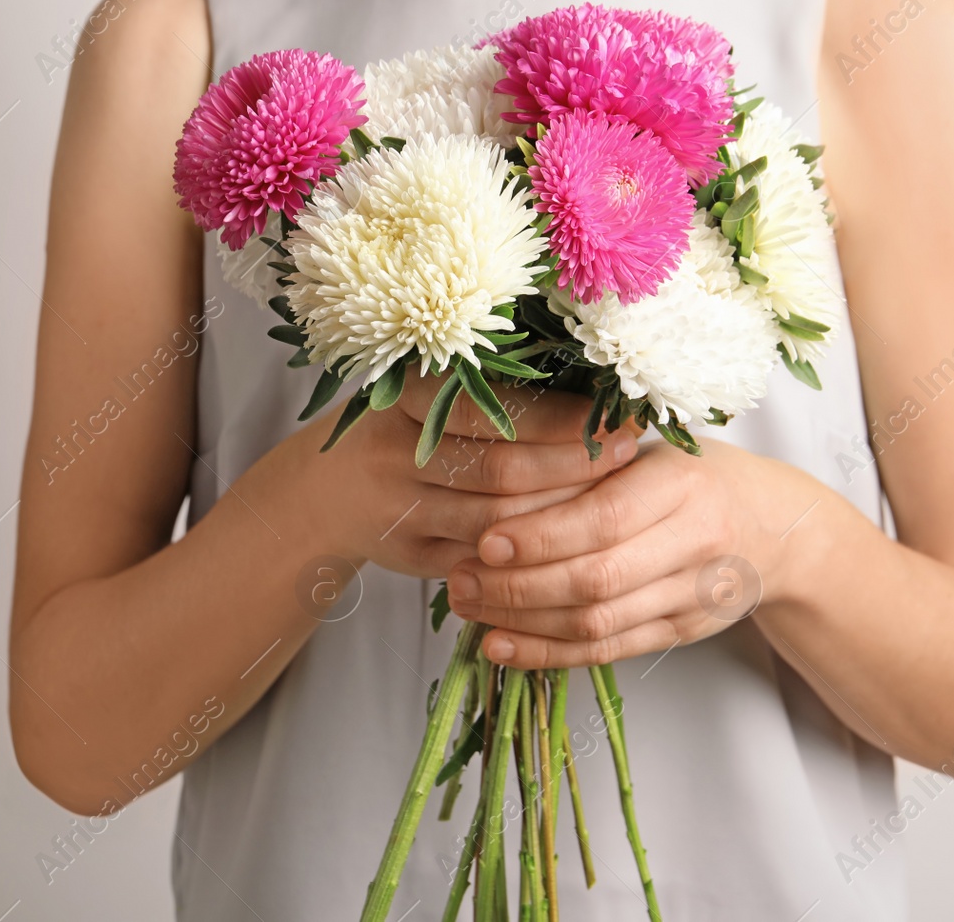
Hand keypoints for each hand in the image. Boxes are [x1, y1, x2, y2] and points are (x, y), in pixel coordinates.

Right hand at [293, 367, 638, 578]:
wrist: (327, 493)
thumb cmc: (409, 429)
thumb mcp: (433, 394)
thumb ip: (499, 392)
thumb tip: (601, 390)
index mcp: (406, 397)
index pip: (498, 408)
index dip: (562, 416)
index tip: (615, 414)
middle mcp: (396, 453)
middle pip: (502, 469)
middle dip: (573, 465)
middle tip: (626, 454)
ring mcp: (400, 510)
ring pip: (497, 523)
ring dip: (562, 515)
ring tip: (614, 499)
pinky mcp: (410, 555)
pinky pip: (484, 562)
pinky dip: (532, 556)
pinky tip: (574, 543)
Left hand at [444, 438, 806, 667]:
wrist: (777, 526)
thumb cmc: (694, 475)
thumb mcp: (653, 449)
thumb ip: (588, 460)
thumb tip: (493, 477)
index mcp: (683, 483)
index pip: (605, 518)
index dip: (542, 535)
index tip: (484, 540)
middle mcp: (695, 541)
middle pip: (597, 578)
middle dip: (519, 585)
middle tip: (460, 579)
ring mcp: (692, 594)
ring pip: (599, 623)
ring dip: (524, 622)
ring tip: (470, 609)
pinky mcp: (681, 632)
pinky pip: (608, 651)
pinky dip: (548, 653)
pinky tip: (501, 646)